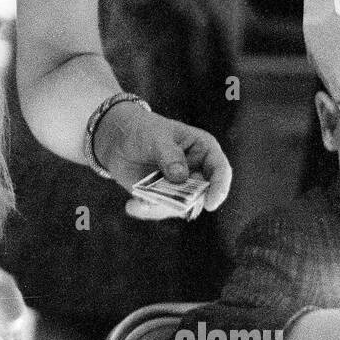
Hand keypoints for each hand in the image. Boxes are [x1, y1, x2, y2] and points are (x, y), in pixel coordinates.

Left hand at [93, 103, 230, 220]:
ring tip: (138, 203)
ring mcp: (181, 186)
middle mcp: (197, 171)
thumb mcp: (156, 136)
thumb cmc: (144, 129)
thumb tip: (181, 177)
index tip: (210, 204)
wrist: (119, 138)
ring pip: (180, 207)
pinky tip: (132, 205)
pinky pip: (161, 210)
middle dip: (182, 202)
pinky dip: (147, 210)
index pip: (220, 170)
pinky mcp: (164, 197)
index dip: (219, 188)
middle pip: (200, 195)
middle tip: (158, 197)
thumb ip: (169, 154)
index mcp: (204, 149)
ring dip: (160, 207)